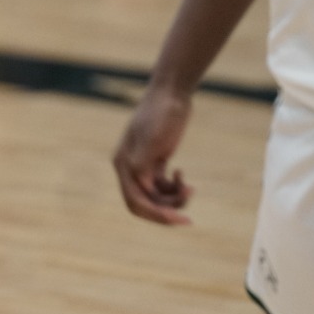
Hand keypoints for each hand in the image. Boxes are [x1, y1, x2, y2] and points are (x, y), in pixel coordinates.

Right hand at [113, 85, 194, 225]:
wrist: (171, 93)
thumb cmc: (161, 114)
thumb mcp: (152, 138)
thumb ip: (143, 164)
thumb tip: (144, 188)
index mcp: (124, 164)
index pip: (135, 201)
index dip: (156, 214)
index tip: (178, 219)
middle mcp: (129, 168)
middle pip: (143, 204)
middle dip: (165, 212)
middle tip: (187, 219)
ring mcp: (142, 165)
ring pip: (155, 197)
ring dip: (173, 199)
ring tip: (190, 188)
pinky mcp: (155, 161)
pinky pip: (162, 187)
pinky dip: (174, 188)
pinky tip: (183, 176)